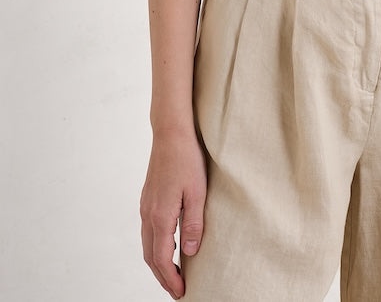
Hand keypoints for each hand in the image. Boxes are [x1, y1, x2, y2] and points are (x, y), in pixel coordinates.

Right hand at [140, 131, 206, 298]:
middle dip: (163, 277)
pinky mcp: (148, 198)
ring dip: (158, 263)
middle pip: (151, 257)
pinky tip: (168, 246)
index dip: (171, 279)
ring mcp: (145, 206)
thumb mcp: (197, 192)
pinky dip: (156, 247)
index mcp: (160, 216)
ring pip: (147, 245)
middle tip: (177, 290)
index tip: (181, 292)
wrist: (171, 133)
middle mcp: (148, 215)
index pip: (162, 259)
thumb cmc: (187, 159)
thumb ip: (193, 224)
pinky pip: (148, 232)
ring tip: (173, 273)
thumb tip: (191, 253)